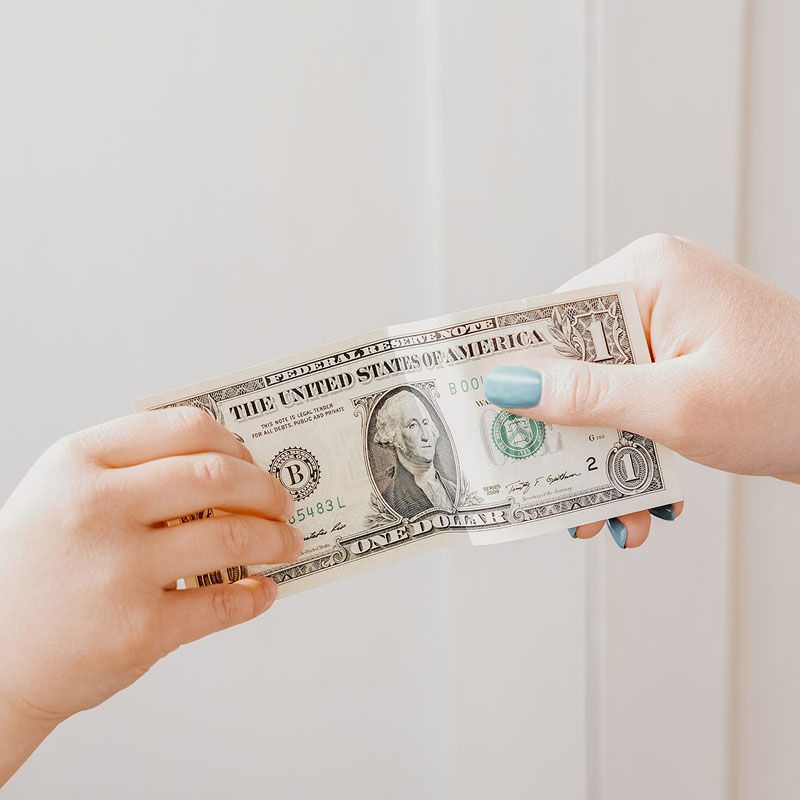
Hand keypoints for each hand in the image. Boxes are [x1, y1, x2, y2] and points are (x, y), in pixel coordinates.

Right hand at [0, 407, 301, 783]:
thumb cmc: (32, 569)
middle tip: (284, 502)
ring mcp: (119, 570)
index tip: (253, 461)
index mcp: (80, 462)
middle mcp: (98, 507)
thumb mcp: (61, 495)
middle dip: (266, 489)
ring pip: (234, 537)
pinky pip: (223, 604)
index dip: (235, 443)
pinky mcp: (138, 630)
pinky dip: (256, 598)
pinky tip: (263, 592)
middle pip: (218, 477)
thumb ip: (130, 471)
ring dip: (276, 540)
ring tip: (288, 544)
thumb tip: (226, 468)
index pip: (184, 428)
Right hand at [484, 233, 799, 546]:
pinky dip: (633, 453)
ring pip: (601, 393)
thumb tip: (508, 386)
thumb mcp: (674, 405)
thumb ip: (586, 395)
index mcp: (648, 273)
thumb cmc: (787, 400)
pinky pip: (633, 404)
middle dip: (567, 435)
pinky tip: (644, 504)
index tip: (485, 419)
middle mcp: (653, 290)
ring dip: (601, 458)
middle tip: (547, 489)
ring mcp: (670, 326)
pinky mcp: (683, 359)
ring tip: (603, 518)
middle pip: (573, 364)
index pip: (552, 318)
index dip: (516, 371)